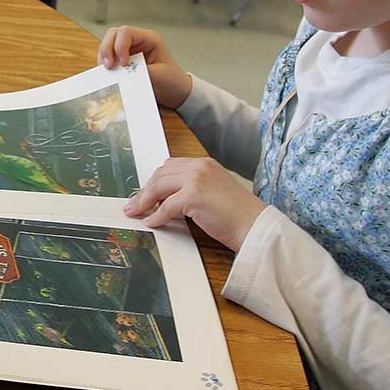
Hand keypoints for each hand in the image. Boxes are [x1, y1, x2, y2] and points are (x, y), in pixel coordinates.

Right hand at [97, 25, 191, 109]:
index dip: (119, 46)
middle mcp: (137, 41)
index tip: (123, 64)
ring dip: (104, 57)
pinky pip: (108, 57)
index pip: (126, 32)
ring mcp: (129, 49)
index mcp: (149, 39)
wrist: (175, 91)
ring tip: (109, 71)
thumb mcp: (159, 76)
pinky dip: (105, 64)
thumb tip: (121, 72)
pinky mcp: (123, 59)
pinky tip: (109, 74)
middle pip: (113, 35)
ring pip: (108, 44)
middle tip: (109, 66)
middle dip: (107, 50)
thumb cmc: (172, 81)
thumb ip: (140, 72)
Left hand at [123, 158, 265, 251]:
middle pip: (161, 175)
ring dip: (144, 201)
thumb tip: (166, 200)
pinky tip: (152, 222)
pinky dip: (156, 215)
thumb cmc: (238, 215)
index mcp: (205, 164)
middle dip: (145, 190)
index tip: (144, 193)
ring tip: (136, 212)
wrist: (255, 225)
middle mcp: (200, 167)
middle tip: (134, 204)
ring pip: (159, 187)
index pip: (171, 167)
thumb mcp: (214, 193)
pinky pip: (165, 206)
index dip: (155, 181)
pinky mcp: (193, 196)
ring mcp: (196, 179)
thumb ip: (193, 190)